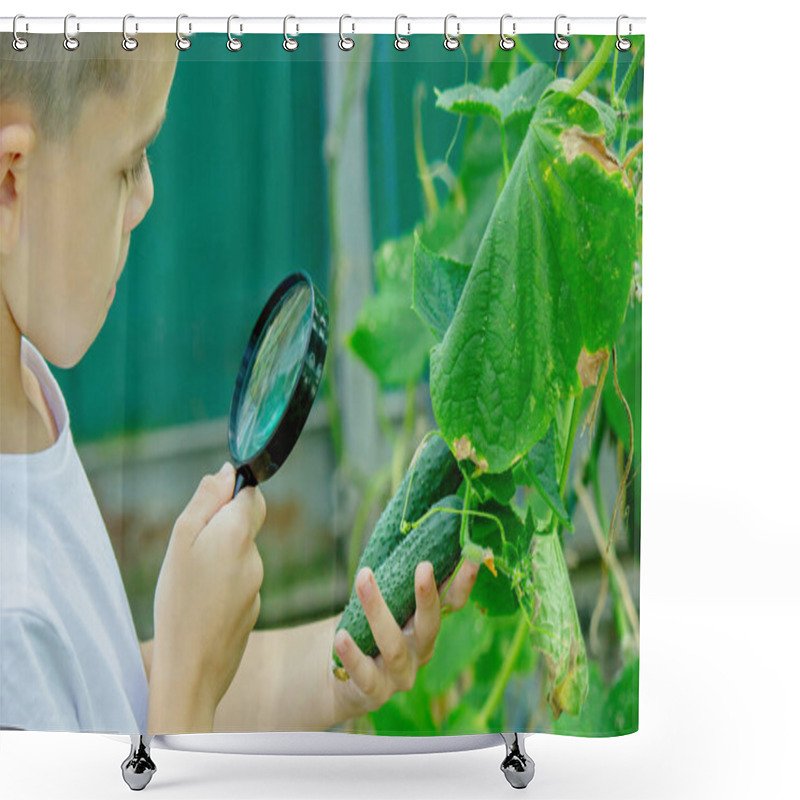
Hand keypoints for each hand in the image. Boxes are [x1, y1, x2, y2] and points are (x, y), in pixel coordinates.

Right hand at [149, 462, 265, 729]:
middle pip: (246, 524)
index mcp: (239, 534)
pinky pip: (239, 583)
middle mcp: (256, 557)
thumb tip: (226, 472)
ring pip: (240, 555)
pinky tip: (200, 603)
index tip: (207, 508)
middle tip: (190, 550)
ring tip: (190, 583)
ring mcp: (257, 584)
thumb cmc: (178, 601)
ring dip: (220, 558)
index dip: (231, 493)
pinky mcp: (253, 608)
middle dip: (221, 528)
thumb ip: (205, 502)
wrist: (191, 669)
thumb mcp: (181, 542)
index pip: (252, 494)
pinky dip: (223, 585)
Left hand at [330, 559, 478, 718]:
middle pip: (430, 625)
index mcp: (428, 625)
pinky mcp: (375, 692)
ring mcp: (401, 674)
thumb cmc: (368, 628)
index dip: (464, 582)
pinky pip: (365, 674)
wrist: (342, 677)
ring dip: (378, 611)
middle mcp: (421, 651)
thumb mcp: (387, 604)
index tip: (472, 555)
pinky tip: (341, 636)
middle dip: (428, 596)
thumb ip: (398, 579)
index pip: (452, 603)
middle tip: (424, 566)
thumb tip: (405, 529)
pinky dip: (353, 655)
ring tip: (363, 577)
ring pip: (394, 646)